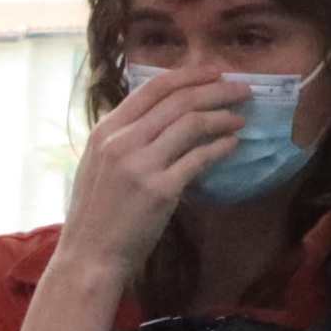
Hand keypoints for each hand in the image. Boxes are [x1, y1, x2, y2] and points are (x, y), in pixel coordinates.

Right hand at [53, 63, 247, 287]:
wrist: (89, 257)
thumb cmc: (95, 214)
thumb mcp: (98, 165)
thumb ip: (124, 138)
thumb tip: (163, 116)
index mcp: (104, 132)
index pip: (152, 88)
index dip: (190, 75)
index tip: (215, 73)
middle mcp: (121, 143)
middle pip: (179, 101)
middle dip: (217, 90)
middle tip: (242, 90)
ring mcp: (140, 166)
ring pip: (192, 124)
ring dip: (223, 117)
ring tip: (240, 118)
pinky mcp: (160, 190)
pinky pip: (200, 158)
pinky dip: (221, 147)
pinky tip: (232, 144)